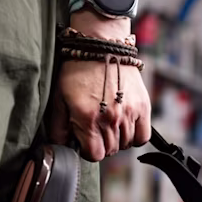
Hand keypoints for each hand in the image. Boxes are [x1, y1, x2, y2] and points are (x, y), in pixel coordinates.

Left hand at [49, 12, 151, 160]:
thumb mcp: (59, 98)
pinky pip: (143, 135)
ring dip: (118, 139)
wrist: (102, 46)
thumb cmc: (77, 71)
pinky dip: (136, 136)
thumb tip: (61, 145)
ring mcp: (128, 113)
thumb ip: (58, 127)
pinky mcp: (143, 106)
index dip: (89, 151)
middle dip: (102, 144)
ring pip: (126, 143)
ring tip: (111, 125)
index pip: (95, 155)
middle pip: (111, 150)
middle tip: (97, 130)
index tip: (87, 142)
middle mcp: (110, 119)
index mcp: (88, 119)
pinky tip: (127, 127)